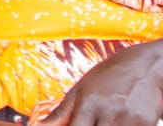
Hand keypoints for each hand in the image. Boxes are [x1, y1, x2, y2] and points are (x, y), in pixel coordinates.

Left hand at [38, 41, 162, 125]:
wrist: (144, 66)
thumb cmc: (108, 76)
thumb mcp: (80, 90)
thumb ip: (61, 112)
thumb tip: (39, 125)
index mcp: (88, 103)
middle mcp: (108, 112)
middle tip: (91, 123)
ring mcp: (130, 120)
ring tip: (104, 121)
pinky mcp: (147, 124)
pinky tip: (119, 122)